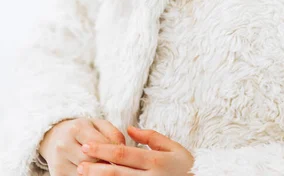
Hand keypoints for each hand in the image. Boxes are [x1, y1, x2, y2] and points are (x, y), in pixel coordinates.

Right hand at [38, 117, 125, 171]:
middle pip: (91, 161)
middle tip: (118, 166)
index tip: (123, 155)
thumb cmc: (83, 131)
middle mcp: (64, 145)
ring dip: (99, 172)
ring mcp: (58, 162)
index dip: (113, 151)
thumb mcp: (98, 125)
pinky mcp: (57, 175)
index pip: (99, 143)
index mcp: (76, 128)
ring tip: (108, 169)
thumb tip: (122, 148)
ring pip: (84, 174)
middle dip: (106, 164)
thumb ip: (113, 133)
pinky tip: (98, 173)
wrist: (55, 138)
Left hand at [77, 125, 194, 174]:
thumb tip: (130, 129)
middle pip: (116, 172)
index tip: (88, 145)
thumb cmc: (186, 168)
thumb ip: (152, 137)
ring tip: (82, 174)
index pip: (123, 154)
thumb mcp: (174, 148)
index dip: (103, 149)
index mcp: (155, 162)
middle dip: (95, 166)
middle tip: (80, 161)